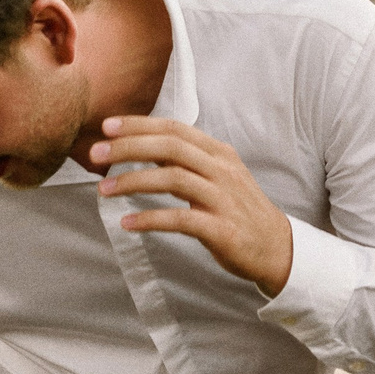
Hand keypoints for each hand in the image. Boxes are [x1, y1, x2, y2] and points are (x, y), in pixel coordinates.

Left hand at [91, 115, 294, 293]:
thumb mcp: (218, 176)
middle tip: (96, 154)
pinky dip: (150, 219)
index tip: (107, 126)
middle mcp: (222, 171)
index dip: (140, 125)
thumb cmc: (241, 211)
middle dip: (129, 147)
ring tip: (103, 190)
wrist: (278, 248)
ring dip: (133, 181)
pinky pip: (179, 219)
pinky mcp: (221, 229)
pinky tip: (128, 223)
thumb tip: (144, 146)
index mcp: (219, 154)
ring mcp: (223, 199)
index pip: (175, 129)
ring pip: (172, 179)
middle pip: (170, 148)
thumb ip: (186, 161)